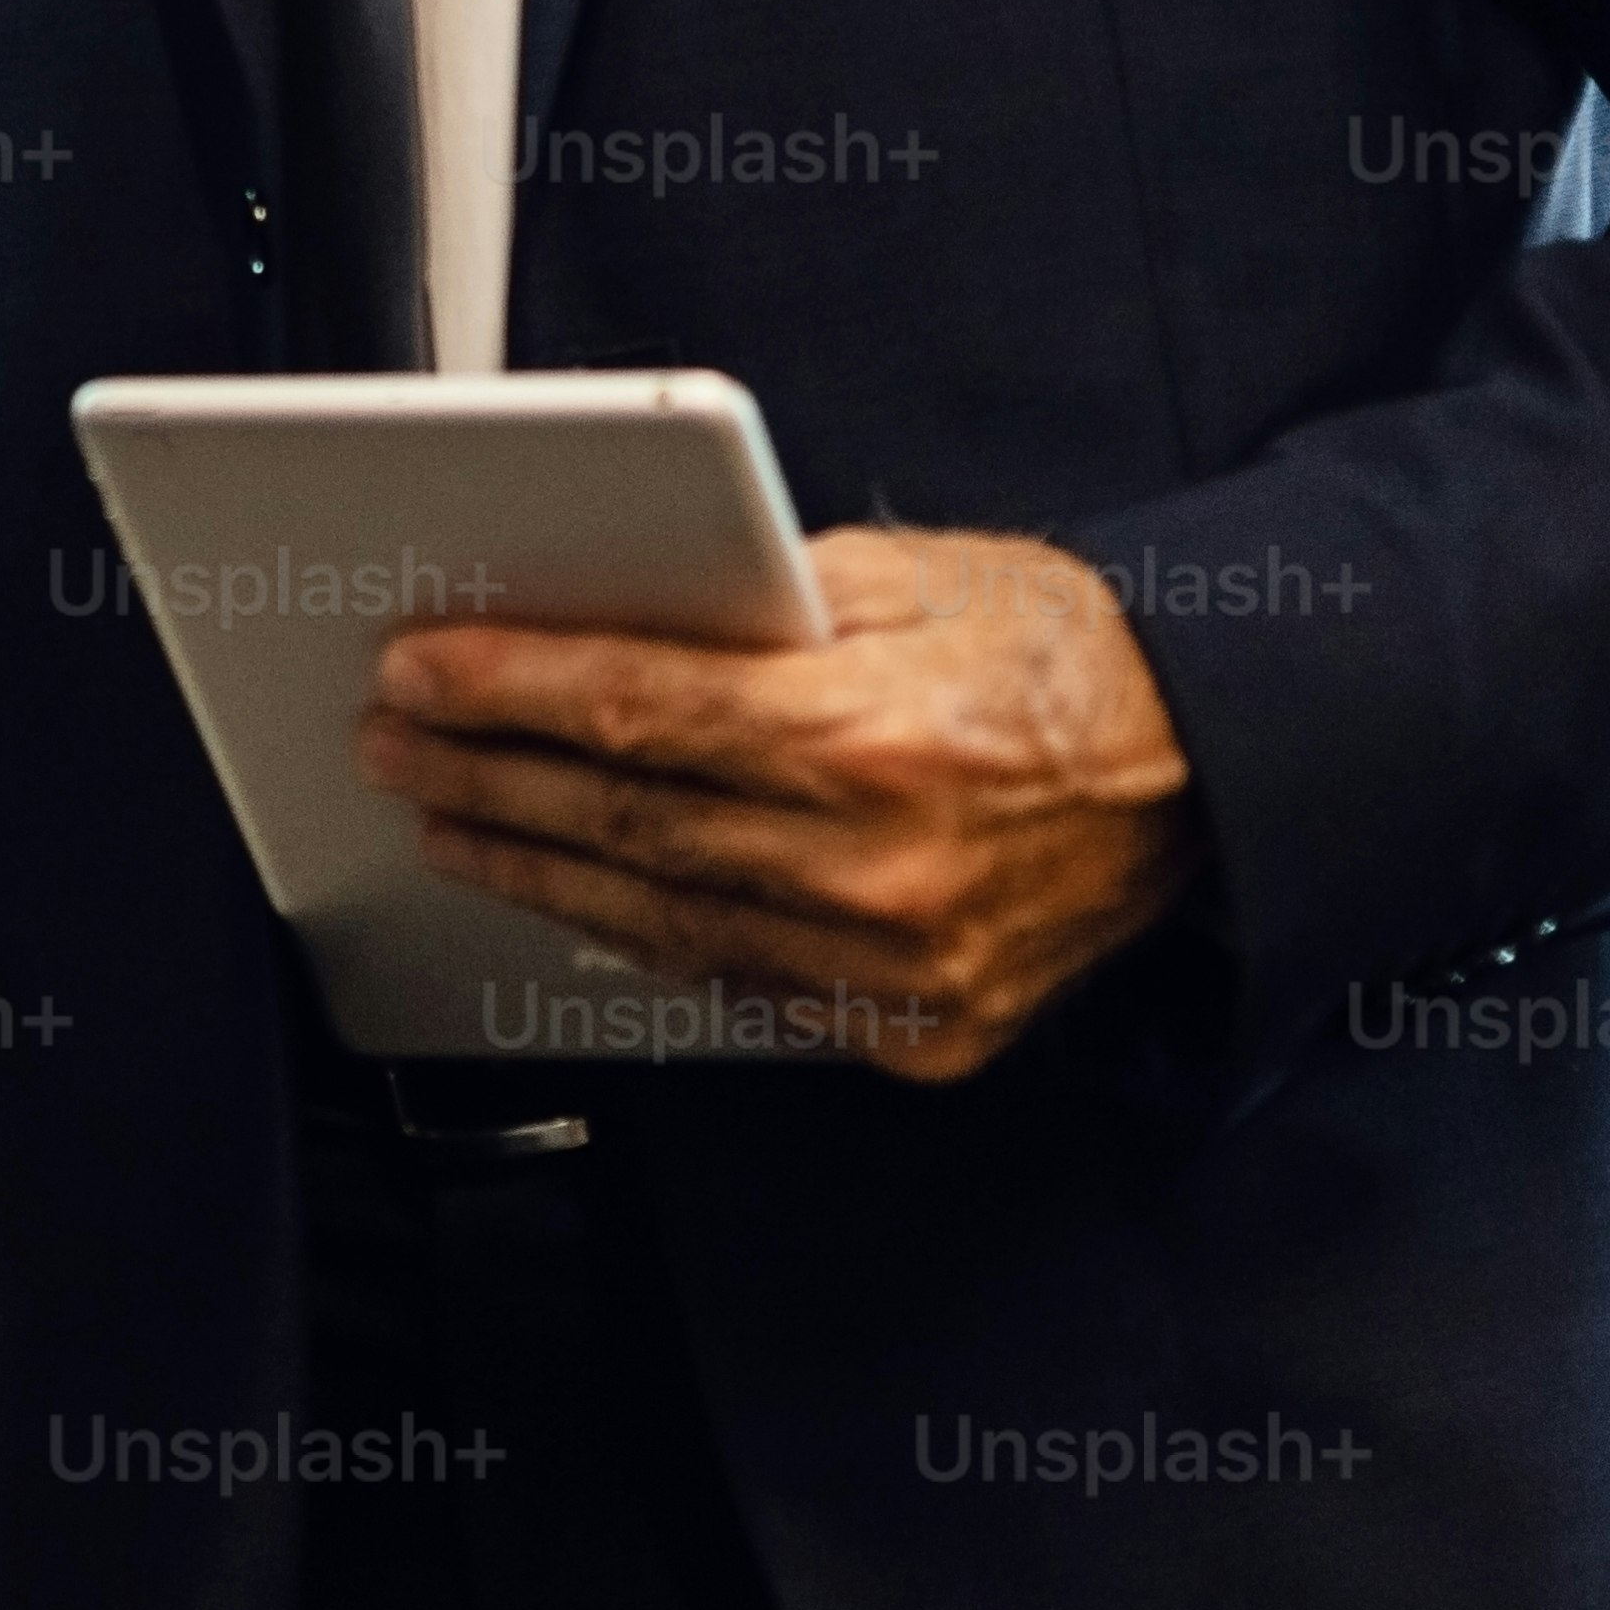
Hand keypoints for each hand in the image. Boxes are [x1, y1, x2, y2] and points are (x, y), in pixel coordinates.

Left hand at [357, 527, 1193, 1082]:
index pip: (640, 715)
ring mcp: (899, 968)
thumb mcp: (916, 574)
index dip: (510, 692)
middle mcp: (882, 867)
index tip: (419, 670)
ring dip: (535, 872)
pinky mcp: (917, 1034)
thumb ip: (760, 598)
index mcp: (877, 736)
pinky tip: (574, 898)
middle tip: (397, 742)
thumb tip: (605, 609)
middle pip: (628, 828)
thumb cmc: (1062, 656)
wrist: (1211, 776)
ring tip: (451, 818)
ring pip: (664, 926)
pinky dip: (646, 941)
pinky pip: (744, 989)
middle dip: (489, 778)